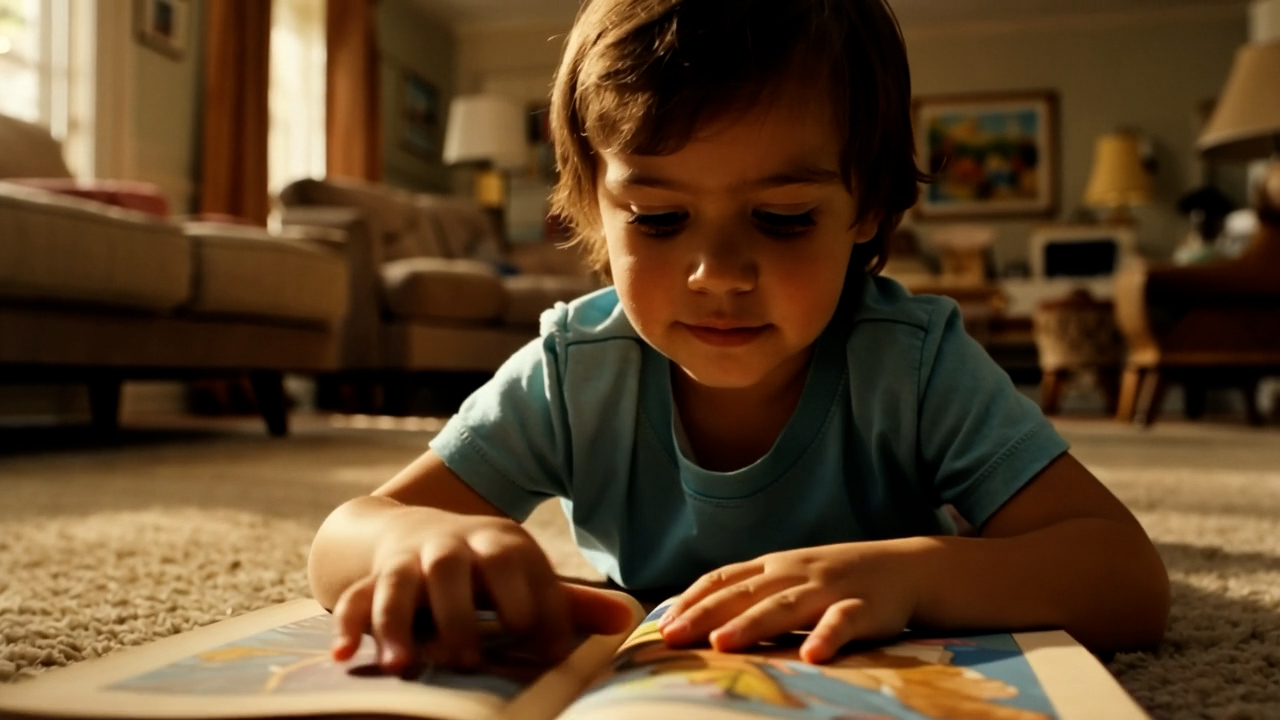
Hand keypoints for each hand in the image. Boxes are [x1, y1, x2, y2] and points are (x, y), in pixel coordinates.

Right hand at [329, 508, 632, 674]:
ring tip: (404, 667)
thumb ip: (568, 602)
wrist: (412, 524)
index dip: (533, 611)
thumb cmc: (486, 566)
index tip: (542, 653)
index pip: (519, 570)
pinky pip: (356, 599)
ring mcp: (407, 560)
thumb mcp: (524, 574)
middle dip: (460, 616)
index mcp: (499, 542)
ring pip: (399, 584)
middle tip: (469, 662)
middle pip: (453, 570)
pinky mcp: (373, 577)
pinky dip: (348, 625)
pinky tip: (345, 656)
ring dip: (398, 625)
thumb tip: (626, 621)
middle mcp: (451, 545)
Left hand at [657, 541, 919, 663]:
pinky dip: (827, 637)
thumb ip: (753, 595)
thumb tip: (701, 623)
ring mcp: (828, 588)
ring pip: (784, 606)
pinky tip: (812, 656)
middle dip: (705, 615)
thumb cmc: (837, 580)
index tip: (662, 625)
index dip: (692, 601)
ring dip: (751, 624)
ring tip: (722, 644)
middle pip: (743, 594)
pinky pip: (843, 622)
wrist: (907, 567)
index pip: (723, 579)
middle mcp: (794, 573)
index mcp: (773, 566)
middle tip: (673, 637)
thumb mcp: (791, 579)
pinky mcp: (864, 607)